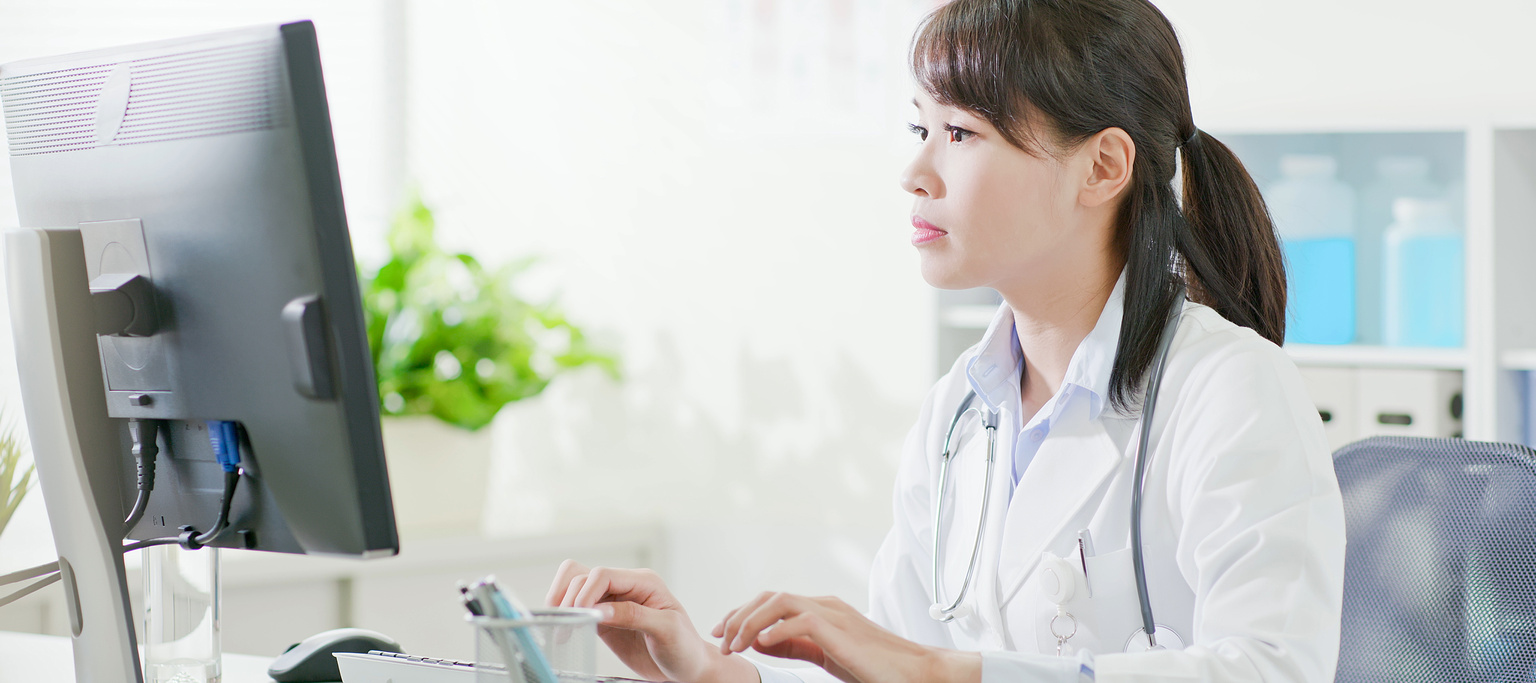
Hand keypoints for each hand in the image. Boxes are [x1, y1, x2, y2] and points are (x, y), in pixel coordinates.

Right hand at [546, 560, 758, 682]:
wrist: (687, 667)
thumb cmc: (684, 648)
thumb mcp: (666, 629)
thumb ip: (633, 615)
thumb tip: (599, 610)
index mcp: (644, 582)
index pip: (603, 575)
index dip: (586, 592)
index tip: (581, 615)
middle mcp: (626, 587)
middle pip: (583, 576)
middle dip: (570, 596)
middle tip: (566, 623)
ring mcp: (613, 602)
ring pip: (576, 586)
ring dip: (562, 601)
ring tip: (561, 626)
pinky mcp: (605, 619)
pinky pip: (578, 607)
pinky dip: (567, 614)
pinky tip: (565, 631)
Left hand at [712, 592, 979, 682]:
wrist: (916, 673)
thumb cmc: (875, 668)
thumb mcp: (826, 656)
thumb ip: (796, 645)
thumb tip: (760, 640)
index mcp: (822, 610)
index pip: (773, 602)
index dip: (743, 614)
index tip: (722, 633)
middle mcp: (825, 605)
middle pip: (770, 596)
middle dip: (738, 614)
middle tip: (719, 637)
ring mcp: (833, 614)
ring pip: (779, 602)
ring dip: (749, 621)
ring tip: (733, 644)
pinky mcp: (839, 630)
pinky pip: (798, 620)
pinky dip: (774, 630)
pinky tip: (761, 646)